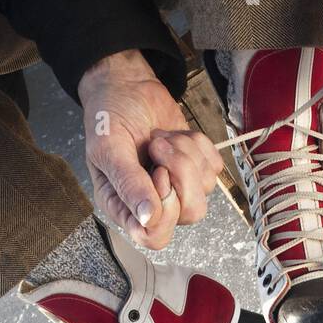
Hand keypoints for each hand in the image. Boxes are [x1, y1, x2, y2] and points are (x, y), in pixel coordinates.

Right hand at [78, 50, 223, 250]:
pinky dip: (197, 144)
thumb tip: (147, 219)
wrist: (126, 86)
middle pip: (190, 213)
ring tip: (161, 137)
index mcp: (124, 207)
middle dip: (180, 173)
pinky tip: (174, 134)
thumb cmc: (109, 117)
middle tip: (157, 147)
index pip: (155, 236)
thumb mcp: (109, 148)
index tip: (158, 173)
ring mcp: (178, 187)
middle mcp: (153, 203)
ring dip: (185, 154)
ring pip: (205, 189)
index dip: (165, 210)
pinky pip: (214, 167)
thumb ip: (128, 184)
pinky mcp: (196, 168)